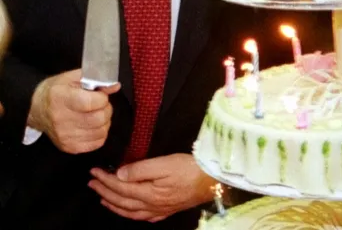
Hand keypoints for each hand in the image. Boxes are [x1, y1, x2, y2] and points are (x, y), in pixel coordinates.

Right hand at [28, 69, 119, 153]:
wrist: (37, 109)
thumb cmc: (56, 91)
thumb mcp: (72, 77)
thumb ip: (95, 79)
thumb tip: (115, 86)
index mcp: (61, 98)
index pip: (90, 103)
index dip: (102, 98)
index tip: (100, 94)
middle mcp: (61, 119)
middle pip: (98, 119)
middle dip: (106, 109)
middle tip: (101, 104)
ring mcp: (65, 136)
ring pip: (101, 131)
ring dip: (105, 121)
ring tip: (97, 113)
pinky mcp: (69, 147)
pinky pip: (97, 143)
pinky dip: (100, 132)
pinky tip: (93, 125)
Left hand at [89, 153, 215, 221]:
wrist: (211, 180)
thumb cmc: (189, 168)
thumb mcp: (165, 163)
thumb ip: (141, 169)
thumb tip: (119, 174)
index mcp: (148, 192)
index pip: (119, 186)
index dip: (105, 179)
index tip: (93, 172)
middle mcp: (150, 205)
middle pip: (121, 200)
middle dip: (104, 191)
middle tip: (91, 183)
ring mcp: (158, 210)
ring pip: (129, 211)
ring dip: (113, 204)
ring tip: (102, 198)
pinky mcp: (167, 210)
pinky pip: (143, 217)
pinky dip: (131, 214)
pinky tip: (130, 211)